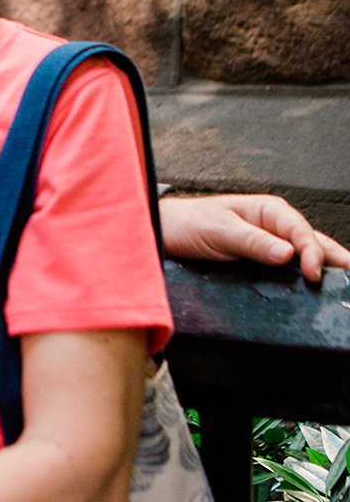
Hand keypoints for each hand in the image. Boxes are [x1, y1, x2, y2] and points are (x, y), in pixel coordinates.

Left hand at [159, 193, 348, 283]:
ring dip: (325, 269)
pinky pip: (290, 270)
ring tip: (342, 286)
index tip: (314, 274)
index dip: (313, 253)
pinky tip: (315, 290)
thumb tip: (287, 253)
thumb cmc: (191, 223)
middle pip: (315, 244)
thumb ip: (252, 242)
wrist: (168, 234)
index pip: (302, 232)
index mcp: (270, 211)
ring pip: (307, 257)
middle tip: (348, 280)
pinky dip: (305, 278)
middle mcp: (276, 227)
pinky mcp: (264, 261)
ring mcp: (272, 245)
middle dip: (336, 260)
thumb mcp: (220, 230)